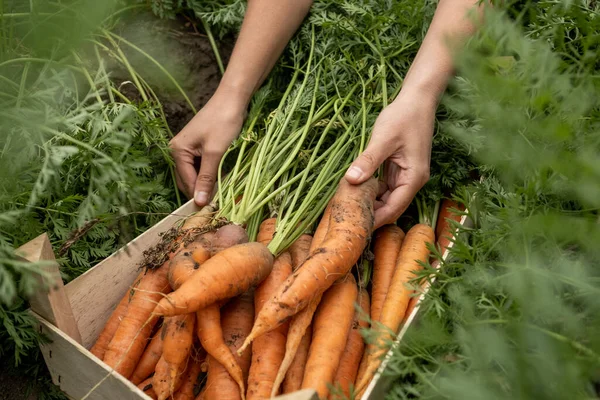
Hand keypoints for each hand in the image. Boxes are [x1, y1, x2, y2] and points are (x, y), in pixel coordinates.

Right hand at [170, 87, 247, 205]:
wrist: (233, 99)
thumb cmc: (223, 122)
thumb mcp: (215, 152)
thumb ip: (207, 177)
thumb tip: (199, 202)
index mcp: (177, 151)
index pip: (186, 181)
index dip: (199, 195)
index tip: (213, 209)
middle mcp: (178, 150)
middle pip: (188, 179)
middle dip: (201, 191)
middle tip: (217, 204)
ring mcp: (189, 148)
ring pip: (196, 174)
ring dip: (207, 183)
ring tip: (221, 194)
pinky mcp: (200, 146)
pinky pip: (202, 166)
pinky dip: (210, 174)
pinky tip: (221, 180)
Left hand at [344, 92, 435, 228]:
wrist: (417, 99)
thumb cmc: (403, 117)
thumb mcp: (383, 139)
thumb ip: (368, 161)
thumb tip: (351, 180)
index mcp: (413, 178)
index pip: (394, 208)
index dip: (376, 219)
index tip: (356, 226)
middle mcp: (412, 181)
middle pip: (391, 206)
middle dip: (371, 213)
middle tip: (347, 218)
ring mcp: (406, 175)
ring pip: (386, 197)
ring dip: (370, 202)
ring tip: (348, 206)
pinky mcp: (399, 169)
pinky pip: (384, 186)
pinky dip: (371, 190)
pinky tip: (355, 190)